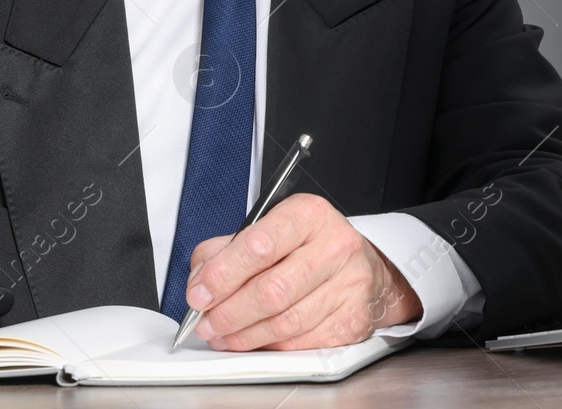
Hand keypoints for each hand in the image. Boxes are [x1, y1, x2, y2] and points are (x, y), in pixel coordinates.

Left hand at [187, 193, 421, 350]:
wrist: (362, 266)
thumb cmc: (309, 247)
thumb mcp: (269, 229)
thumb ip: (226, 250)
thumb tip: (200, 283)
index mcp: (309, 215)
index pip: (260, 245)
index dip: (222, 274)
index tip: (199, 294)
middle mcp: (334, 246)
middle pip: (271, 291)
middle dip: (228, 313)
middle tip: (205, 323)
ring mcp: (349, 285)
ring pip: (284, 323)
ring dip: (243, 336)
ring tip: (223, 335)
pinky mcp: (353, 320)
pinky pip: (300, 343)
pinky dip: (270, 347)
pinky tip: (255, 340)